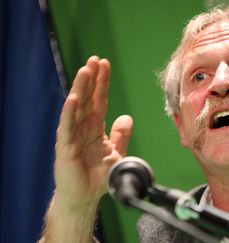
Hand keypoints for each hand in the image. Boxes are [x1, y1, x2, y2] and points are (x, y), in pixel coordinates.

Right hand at [54, 56, 132, 206]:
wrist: (87, 197)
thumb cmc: (98, 176)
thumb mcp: (116, 152)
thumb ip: (121, 135)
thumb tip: (127, 117)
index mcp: (94, 127)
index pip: (98, 100)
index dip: (101, 83)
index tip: (104, 64)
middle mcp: (82, 128)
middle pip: (87, 99)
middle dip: (91, 79)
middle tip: (95, 59)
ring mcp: (72, 136)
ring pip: (76, 108)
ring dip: (80, 89)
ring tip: (85, 71)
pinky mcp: (65, 148)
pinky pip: (67, 127)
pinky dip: (70, 113)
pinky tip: (74, 98)